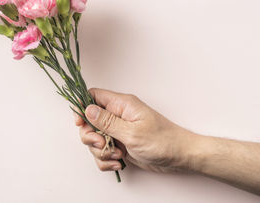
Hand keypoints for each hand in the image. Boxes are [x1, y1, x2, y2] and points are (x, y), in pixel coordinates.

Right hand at [74, 88, 198, 172]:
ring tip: (117, 155)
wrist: (179, 157)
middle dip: (91, 137)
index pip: (93, 96)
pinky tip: (118, 162)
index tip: (80, 123)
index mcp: (122, 105)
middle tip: (102, 144)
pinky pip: (103, 152)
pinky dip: (107, 159)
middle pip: (89, 121)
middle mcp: (118, 115)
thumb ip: (107, 121)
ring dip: (100, 151)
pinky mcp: (120, 144)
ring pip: (95, 139)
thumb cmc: (162, 141)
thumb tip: (87, 109)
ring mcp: (118, 131)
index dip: (82, 107)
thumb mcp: (132, 132)